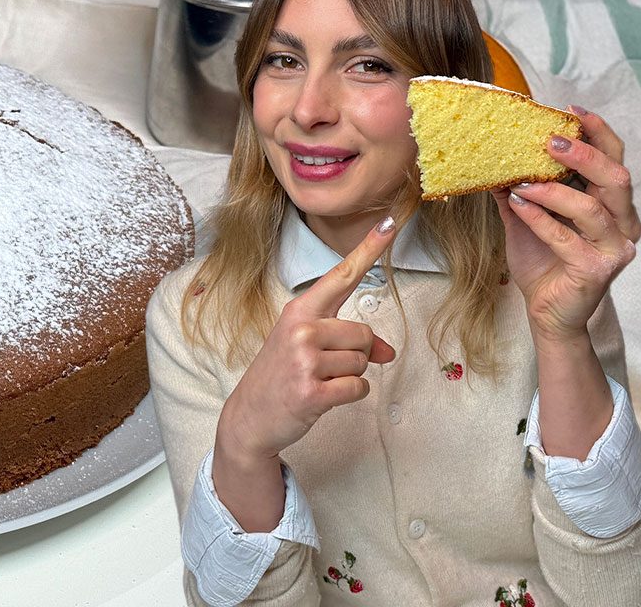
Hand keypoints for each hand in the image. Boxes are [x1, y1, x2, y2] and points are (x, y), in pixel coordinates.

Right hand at [217, 218, 398, 462]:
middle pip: (364, 333)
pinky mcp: (312, 391)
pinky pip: (358, 388)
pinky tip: (322, 397)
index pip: (341, 275)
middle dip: (357, 354)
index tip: (391, 222)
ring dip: (349, 376)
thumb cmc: (279, 376)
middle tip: (325, 367)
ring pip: (363, 363)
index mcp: (298, 311)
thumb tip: (388, 351)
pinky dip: (349, 396)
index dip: (369, 249)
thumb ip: (347, 341)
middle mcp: (301, 329)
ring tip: (318, 381)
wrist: (249, 417)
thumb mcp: (306, 349)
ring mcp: (305, 360)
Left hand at [494, 107, 638, 338]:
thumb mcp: (526, 219)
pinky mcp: (595, 269)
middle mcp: (621, 223)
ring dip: (554, 189)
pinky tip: (519, 205)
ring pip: (593, 207)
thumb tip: (494, 158)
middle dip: (584, 154)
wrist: (546, 311)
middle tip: (550, 140)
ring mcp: (613, 247)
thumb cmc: (542, 262)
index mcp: (611, 205)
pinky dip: (540, 218)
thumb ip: (518, 190)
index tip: (571, 112)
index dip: (598, 133)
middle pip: (615, 178)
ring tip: (523, 181)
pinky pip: (567, 237)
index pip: (615, 160)